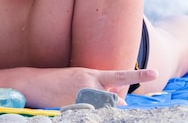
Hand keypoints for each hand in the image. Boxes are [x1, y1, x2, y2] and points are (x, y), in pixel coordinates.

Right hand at [23, 67, 157, 107]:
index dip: (139, 75)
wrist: (32, 83)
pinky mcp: (75, 106)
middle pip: (114, 100)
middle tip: (98, 103)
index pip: (120, 75)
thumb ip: (96, 87)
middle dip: (112, 106)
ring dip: (100, 109)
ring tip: (78, 100)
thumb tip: (116, 98)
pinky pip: (91, 113)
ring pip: (104, 108)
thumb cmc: (53, 83)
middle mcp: (91, 83)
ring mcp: (83, 95)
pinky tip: (77, 106)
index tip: (155, 73)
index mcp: (91, 74)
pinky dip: (88, 111)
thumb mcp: (76, 79)